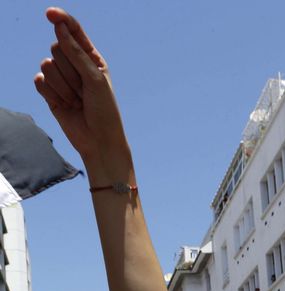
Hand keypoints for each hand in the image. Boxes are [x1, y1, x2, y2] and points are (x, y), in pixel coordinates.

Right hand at [34, 8, 130, 169]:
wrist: (99, 142)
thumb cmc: (105, 111)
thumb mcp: (95, 79)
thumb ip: (76, 53)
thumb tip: (59, 26)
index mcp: (91, 58)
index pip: (72, 31)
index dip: (61, 20)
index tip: (50, 14)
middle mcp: (75, 65)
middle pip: (56, 49)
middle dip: (69, 72)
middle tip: (83, 91)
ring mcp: (61, 79)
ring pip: (47, 65)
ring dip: (63, 86)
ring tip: (77, 101)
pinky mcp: (50, 93)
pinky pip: (39, 81)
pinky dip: (51, 93)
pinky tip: (65, 105)